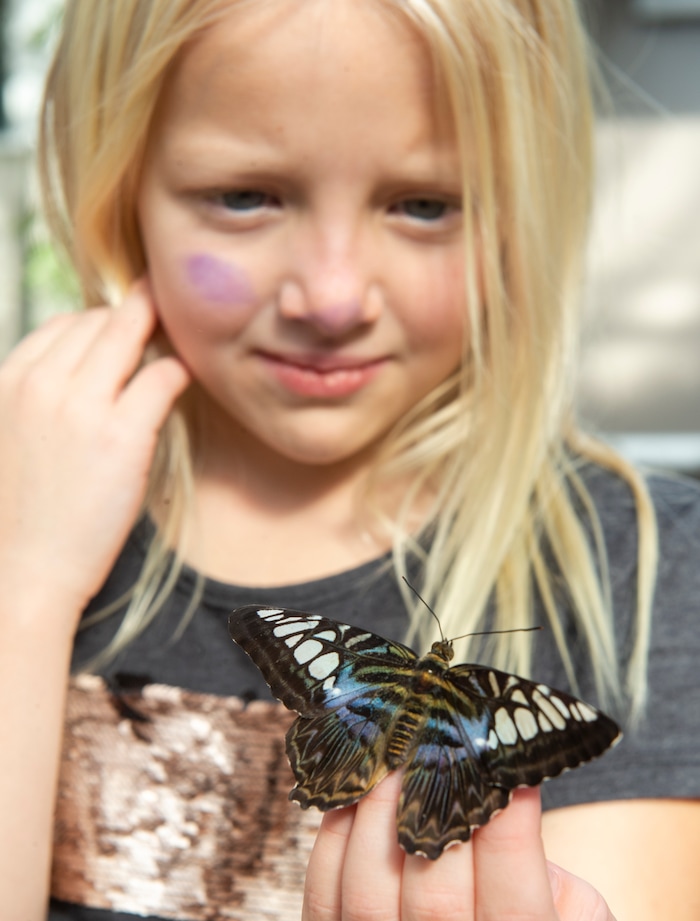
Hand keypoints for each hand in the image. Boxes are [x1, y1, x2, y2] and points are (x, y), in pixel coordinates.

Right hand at [0, 280, 189, 622]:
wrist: (20, 574)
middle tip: (165, 325)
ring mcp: (81, 406)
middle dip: (134, 320)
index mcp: (7, 383)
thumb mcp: (8, 438)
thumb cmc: (20, 517)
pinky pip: (161, 376)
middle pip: (99, 321)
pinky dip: (177, 371)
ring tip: (180, 346)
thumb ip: (36, 401)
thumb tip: (83, 379)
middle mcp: (40, 384)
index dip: (99, 326)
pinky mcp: (121, 435)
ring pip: (130, 334)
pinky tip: (184, 379)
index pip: (62, 326)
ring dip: (159, 336)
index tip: (123, 337)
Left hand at [303, 771, 614, 920]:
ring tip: (394, 754)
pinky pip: (325, 891)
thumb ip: (548, 868)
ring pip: (369, 893)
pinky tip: (355, 787)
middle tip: (438, 740)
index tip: (512, 768)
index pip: (515, 905)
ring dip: (377, 812)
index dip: (511, 832)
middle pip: (435, 897)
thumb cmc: (528, 912)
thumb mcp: (572, 905)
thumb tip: (508, 789)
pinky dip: (335, 833)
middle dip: (434, 810)